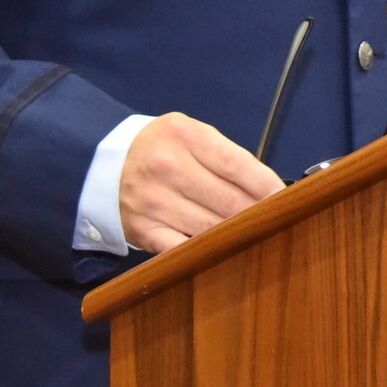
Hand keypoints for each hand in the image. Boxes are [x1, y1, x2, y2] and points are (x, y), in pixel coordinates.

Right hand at [119, 112, 284, 253]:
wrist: (102, 165)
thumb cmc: (160, 148)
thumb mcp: (189, 134)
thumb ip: (223, 155)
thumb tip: (267, 188)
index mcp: (184, 136)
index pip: (236, 164)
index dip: (266, 185)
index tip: (285, 198)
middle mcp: (168, 167)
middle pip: (227, 199)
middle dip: (257, 213)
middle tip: (277, 221)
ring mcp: (154, 202)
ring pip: (211, 227)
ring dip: (237, 234)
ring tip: (257, 236)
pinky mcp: (145, 230)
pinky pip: (183, 248)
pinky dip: (206, 252)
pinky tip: (224, 251)